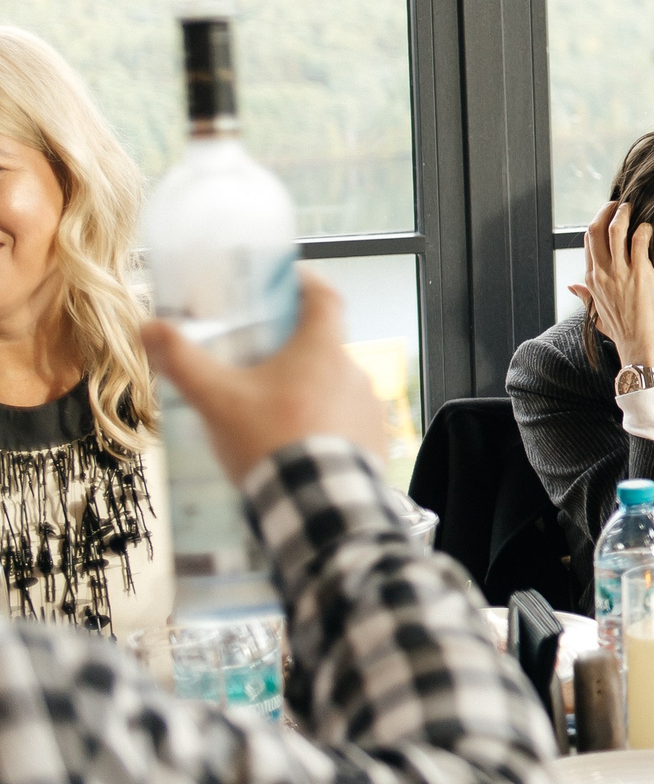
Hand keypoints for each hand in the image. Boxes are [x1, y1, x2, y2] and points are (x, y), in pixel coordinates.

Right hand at [142, 270, 390, 483]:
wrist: (315, 504)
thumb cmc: (268, 441)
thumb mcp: (217, 399)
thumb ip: (183, 361)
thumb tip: (150, 326)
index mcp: (323, 349)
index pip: (324, 297)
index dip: (306, 283)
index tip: (288, 280)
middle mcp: (355, 370)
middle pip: (323, 346)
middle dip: (292, 351)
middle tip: (259, 363)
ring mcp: (369, 406)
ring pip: (333, 386)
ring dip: (306, 392)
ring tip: (270, 412)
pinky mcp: (373, 438)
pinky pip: (346, 420)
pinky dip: (323, 424)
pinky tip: (296, 442)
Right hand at [568, 201, 653, 368]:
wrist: (641, 348)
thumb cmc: (624, 332)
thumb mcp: (597, 314)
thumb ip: (585, 297)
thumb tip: (571, 286)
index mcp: (591, 281)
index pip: (588, 242)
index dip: (596, 223)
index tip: (607, 214)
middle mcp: (601, 273)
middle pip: (595, 229)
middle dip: (606, 211)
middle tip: (619, 204)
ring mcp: (620, 272)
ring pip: (615, 229)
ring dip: (623, 213)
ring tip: (632, 207)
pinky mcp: (641, 272)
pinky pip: (639, 240)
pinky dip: (643, 228)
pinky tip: (648, 227)